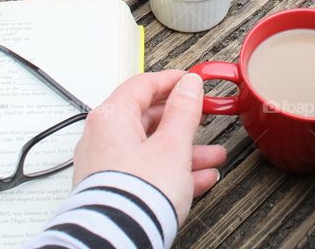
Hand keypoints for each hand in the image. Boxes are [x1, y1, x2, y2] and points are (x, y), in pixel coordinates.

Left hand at [72, 70, 226, 222]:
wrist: (118, 239)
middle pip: (147, 118)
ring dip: (185, 150)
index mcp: (111, 118)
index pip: (142, 85)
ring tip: (212, 156)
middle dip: (183, 121)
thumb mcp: (173, 145)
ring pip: (151, 148)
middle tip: (204, 117)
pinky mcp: (113, 189)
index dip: (171, 81)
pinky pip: (146, 171)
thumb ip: (184, 111)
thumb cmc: (138, 193)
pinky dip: (172, 171)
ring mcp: (106, 166)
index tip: (191, 81)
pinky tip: (199, 179)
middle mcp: (102, 139)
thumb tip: (189, 85)